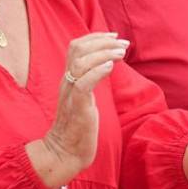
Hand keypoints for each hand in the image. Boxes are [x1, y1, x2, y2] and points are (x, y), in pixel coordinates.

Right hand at [38, 32, 127, 181]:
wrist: (65, 152)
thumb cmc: (78, 127)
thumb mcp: (84, 97)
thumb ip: (89, 80)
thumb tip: (104, 66)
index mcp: (68, 78)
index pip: (75, 47)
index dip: (94, 37)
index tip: (113, 36)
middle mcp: (66, 82)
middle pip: (77, 49)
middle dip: (101, 41)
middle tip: (122, 42)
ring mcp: (70, 94)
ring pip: (80, 63)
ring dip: (103, 53)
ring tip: (121, 52)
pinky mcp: (78, 108)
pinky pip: (84, 84)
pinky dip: (97, 72)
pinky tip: (111, 67)